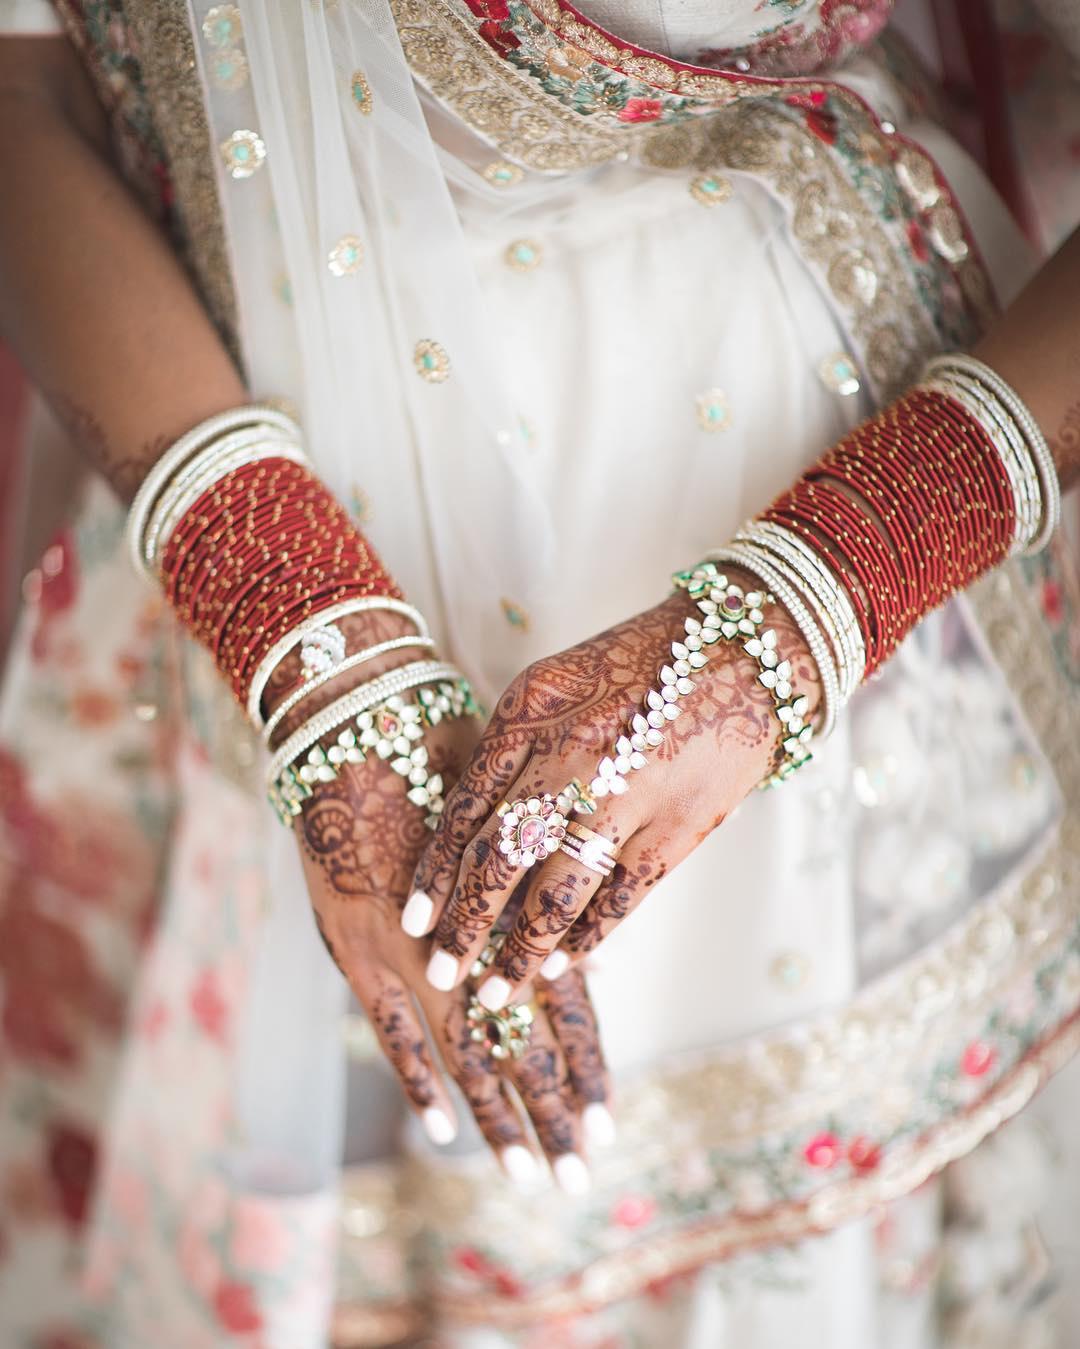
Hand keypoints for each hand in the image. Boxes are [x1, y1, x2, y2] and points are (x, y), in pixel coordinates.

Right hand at [294, 714, 611, 1186]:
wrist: (359, 733)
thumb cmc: (445, 761)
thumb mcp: (508, 824)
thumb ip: (542, 903)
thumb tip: (593, 965)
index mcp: (515, 910)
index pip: (564, 1011)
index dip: (585, 1069)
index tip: (606, 1124)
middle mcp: (471, 941)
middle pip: (521, 1048)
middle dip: (551, 1114)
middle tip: (577, 1177)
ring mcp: (410, 954)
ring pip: (464, 1055)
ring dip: (496, 1117)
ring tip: (524, 1174)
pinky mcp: (357, 952)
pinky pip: (389, 1033)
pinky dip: (417, 1081)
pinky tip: (442, 1130)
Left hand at [406, 577, 819, 1009]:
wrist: (741, 653)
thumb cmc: (639, 665)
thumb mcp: (555, 684)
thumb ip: (511, 749)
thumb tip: (473, 827)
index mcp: (526, 718)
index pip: (463, 814)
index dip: (435, 875)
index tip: (413, 922)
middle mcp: (567, 760)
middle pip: (498, 863)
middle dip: (464, 929)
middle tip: (441, 976)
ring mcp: (624, 798)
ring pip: (556, 896)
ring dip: (522, 953)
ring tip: (497, 992)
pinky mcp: (677, 828)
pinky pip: (620, 899)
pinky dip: (588, 938)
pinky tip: (563, 964)